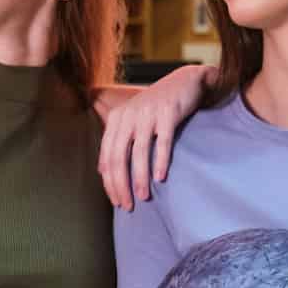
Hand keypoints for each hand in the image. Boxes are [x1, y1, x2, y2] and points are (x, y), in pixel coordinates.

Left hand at [99, 64, 210, 210]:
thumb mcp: (132, 121)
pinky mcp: (168, 113)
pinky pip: (162, 141)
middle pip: (119, 156)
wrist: (185, 82)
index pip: (107, 157)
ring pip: (139, 152)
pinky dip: (160, 160)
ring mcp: (148, 113)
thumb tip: (102, 170)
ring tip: (143, 196)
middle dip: (121, 184)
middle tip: (128, 205)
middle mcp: (129, 115)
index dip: (110, 182)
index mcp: (116, 119)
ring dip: (140, 177)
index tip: (116, 201)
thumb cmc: (157, 107)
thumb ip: (117, 142)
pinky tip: (161, 178)